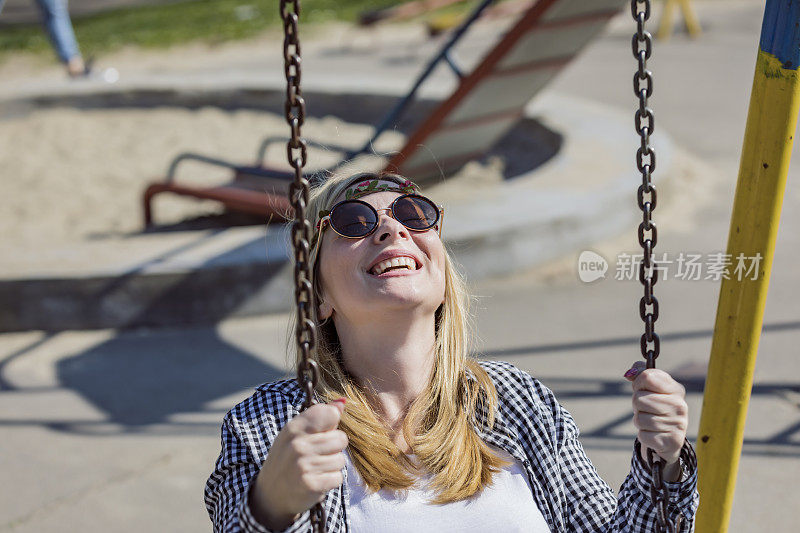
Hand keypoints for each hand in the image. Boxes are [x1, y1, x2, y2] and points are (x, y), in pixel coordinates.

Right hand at [250, 399, 348, 529]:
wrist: (270, 495)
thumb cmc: (288, 459)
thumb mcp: (297, 434)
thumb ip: (320, 416)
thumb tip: (343, 401)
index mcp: (294, 427)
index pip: (330, 413)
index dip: (331, 424)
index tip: (321, 432)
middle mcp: (297, 445)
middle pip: (341, 438)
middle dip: (334, 448)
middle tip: (317, 455)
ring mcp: (303, 465)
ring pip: (341, 460)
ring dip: (332, 466)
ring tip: (315, 469)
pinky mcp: (311, 485)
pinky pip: (338, 477)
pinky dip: (330, 481)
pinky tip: (316, 480)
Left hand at [625, 362, 687, 475]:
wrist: (668, 438)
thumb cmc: (656, 408)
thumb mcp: (650, 389)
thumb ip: (640, 373)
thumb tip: (629, 373)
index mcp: (676, 389)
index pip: (647, 377)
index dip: (638, 383)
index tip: (642, 389)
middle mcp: (680, 406)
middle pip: (638, 399)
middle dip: (637, 405)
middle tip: (646, 409)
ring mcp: (678, 424)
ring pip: (639, 418)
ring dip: (639, 421)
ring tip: (650, 422)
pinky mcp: (672, 442)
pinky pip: (643, 435)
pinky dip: (643, 435)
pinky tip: (653, 434)